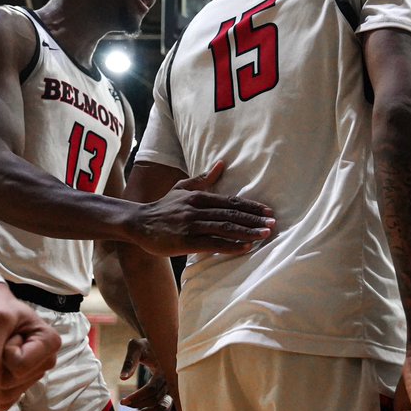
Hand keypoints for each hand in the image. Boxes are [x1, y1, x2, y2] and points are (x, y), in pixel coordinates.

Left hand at [0, 283, 60, 408]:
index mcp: (50, 343)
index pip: (20, 366)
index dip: (4, 352)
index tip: (9, 334)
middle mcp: (47, 362)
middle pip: (11, 381)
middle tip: (4, 342)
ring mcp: (34, 376)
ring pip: (5, 394)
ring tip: (1, 352)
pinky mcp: (21, 387)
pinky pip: (3, 402)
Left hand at [120, 338, 175, 410]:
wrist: (161, 342)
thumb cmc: (147, 344)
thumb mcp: (136, 347)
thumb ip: (129, 361)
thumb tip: (122, 378)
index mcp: (165, 369)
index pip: (152, 389)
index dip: (137, 397)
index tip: (123, 401)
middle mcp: (171, 380)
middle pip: (156, 400)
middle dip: (139, 406)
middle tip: (123, 406)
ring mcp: (172, 388)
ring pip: (162, 408)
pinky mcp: (169, 393)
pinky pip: (165, 409)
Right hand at [132, 161, 274, 255]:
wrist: (138, 223)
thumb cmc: (163, 207)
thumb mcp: (182, 189)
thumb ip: (203, 179)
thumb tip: (222, 164)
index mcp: (198, 197)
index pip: (231, 201)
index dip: (251, 206)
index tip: (268, 211)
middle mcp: (196, 209)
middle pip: (231, 214)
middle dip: (254, 219)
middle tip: (273, 224)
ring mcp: (191, 225)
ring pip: (224, 228)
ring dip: (247, 232)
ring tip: (264, 235)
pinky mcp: (185, 241)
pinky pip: (212, 243)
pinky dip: (230, 245)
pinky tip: (245, 247)